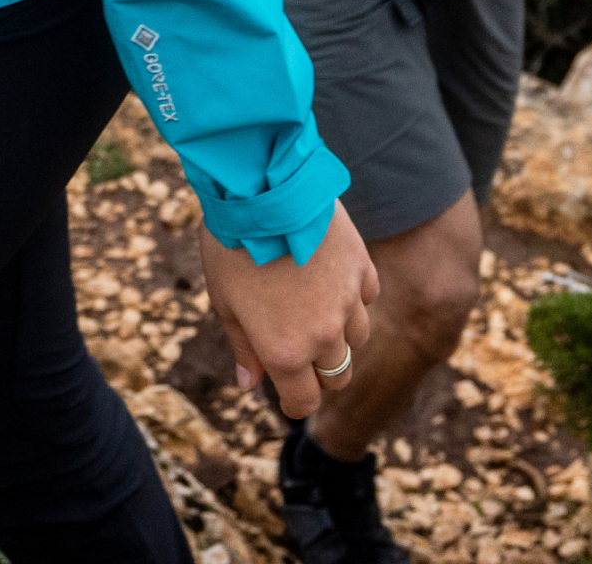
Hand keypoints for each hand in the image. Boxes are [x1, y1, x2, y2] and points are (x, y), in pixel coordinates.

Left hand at [201, 201, 378, 418]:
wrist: (261, 188)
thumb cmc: (233, 245)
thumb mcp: (224, 300)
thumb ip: (243, 346)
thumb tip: (250, 383)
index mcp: (286, 351)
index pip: (303, 402)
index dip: (295, 402)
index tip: (289, 394)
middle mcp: (324, 334)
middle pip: (337, 376)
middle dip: (319, 372)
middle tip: (299, 348)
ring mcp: (348, 301)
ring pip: (358, 338)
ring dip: (340, 335)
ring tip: (314, 308)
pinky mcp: (361, 266)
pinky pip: (367, 296)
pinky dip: (354, 297)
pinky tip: (331, 279)